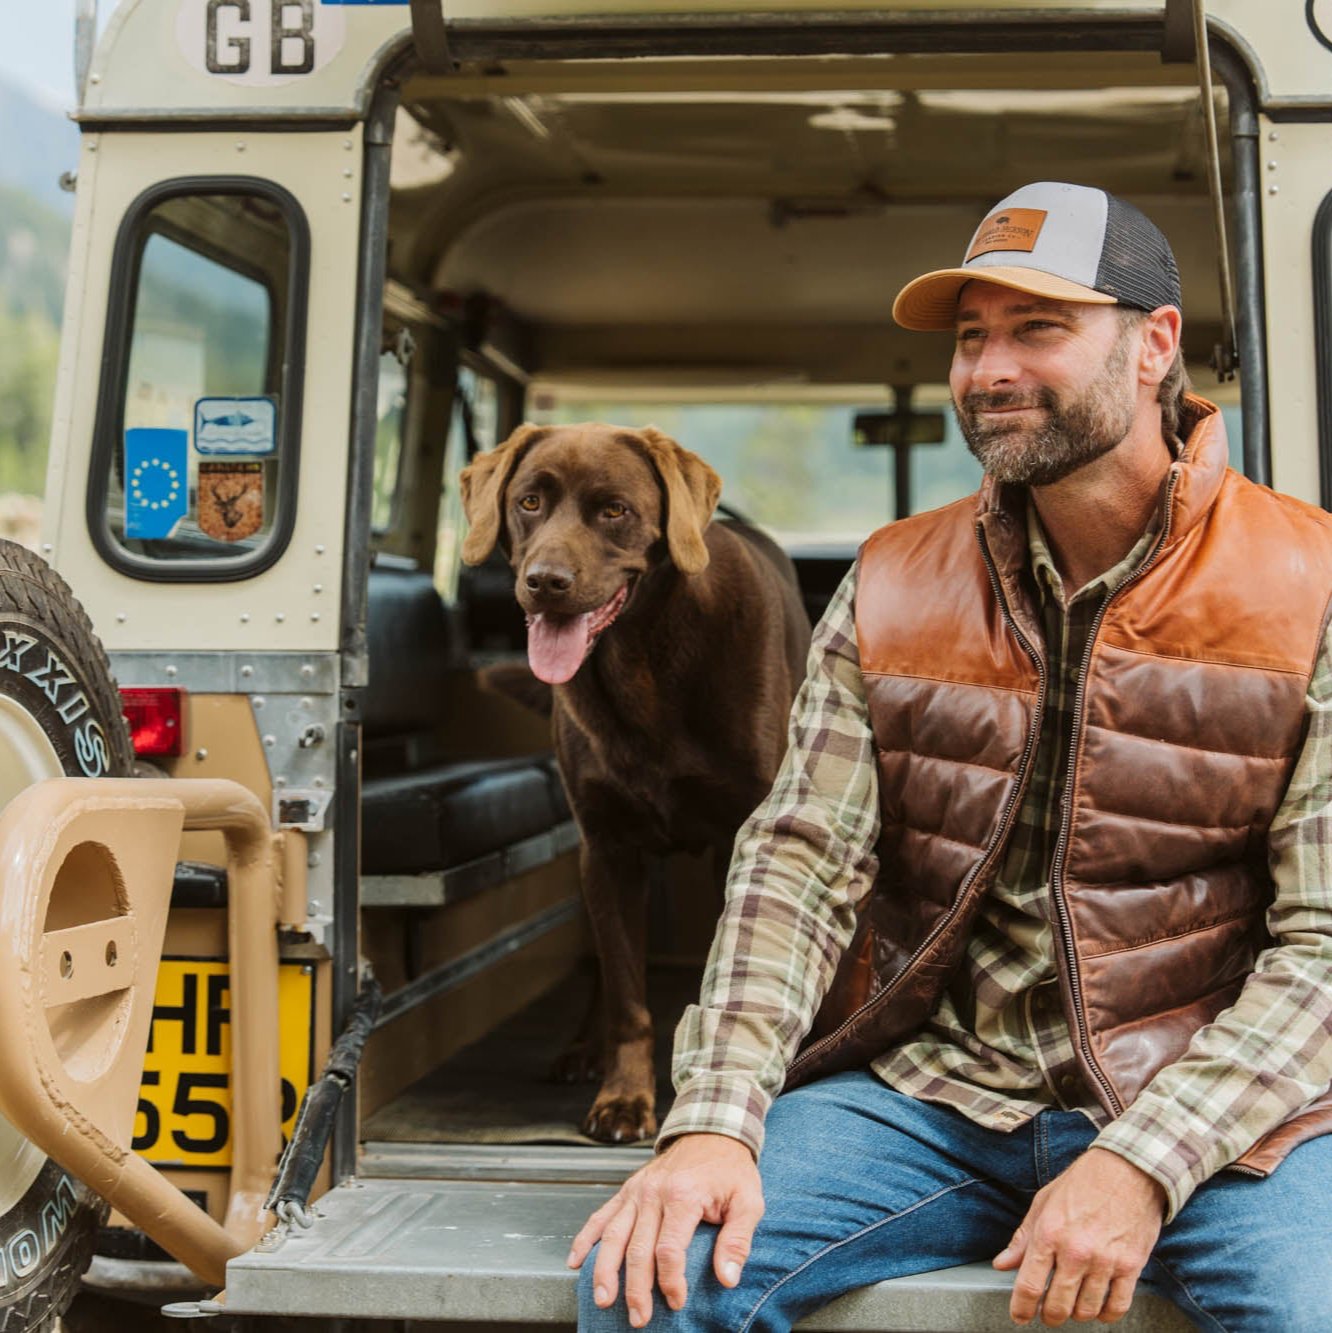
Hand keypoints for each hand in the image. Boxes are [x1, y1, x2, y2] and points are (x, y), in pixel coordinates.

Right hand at [567, 1132, 763, 1326]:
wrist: (711, 1130)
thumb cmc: (731, 1170)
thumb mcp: (748, 1201)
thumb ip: (737, 1240)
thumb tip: (727, 1279)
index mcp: (683, 1195)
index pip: (669, 1249)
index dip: (671, 1281)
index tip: (677, 1302)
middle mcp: (654, 1192)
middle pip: (637, 1248)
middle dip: (635, 1288)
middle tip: (639, 1318)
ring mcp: (637, 1190)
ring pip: (613, 1235)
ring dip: (605, 1270)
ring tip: (602, 1299)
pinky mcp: (627, 1189)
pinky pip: (601, 1215)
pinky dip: (586, 1238)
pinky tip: (575, 1261)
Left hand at [993, 1147, 1165, 1325]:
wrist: (1127, 1169)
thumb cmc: (1083, 1182)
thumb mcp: (1044, 1202)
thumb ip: (1023, 1237)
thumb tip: (1002, 1264)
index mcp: (1049, 1233)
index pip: (1028, 1284)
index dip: (1021, 1308)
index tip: (1019, 1316)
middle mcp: (1076, 1251)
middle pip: (1057, 1305)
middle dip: (1049, 1315)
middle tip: (1047, 1313)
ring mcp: (1105, 1261)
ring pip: (1086, 1310)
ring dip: (1076, 1314)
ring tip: (1072, 1305)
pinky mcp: (1131, 1266)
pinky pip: (1117, 1306)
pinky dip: (1105, 1314)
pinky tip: (1098, 1307)